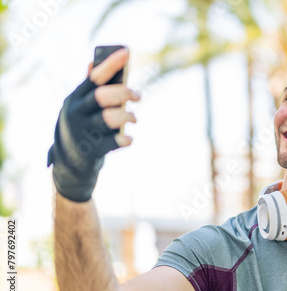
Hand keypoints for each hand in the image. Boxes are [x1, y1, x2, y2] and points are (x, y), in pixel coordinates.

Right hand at [47, 48, 139, 201]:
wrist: (70, 161)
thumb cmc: (81, 125)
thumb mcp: (79, 106)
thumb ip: (89, 87)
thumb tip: (93, 63)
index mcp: (75, 98)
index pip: (94, 77)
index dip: (110, 64)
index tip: (126, 52)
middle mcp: (77, 113)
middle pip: (102, 96)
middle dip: (124, 93)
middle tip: (137, 96)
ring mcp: (83, 132)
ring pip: (109, 118)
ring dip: (127, 116)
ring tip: (133, 117)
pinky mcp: (92, 150)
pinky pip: (114, 142)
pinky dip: (125, 139)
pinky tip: (128, 138)